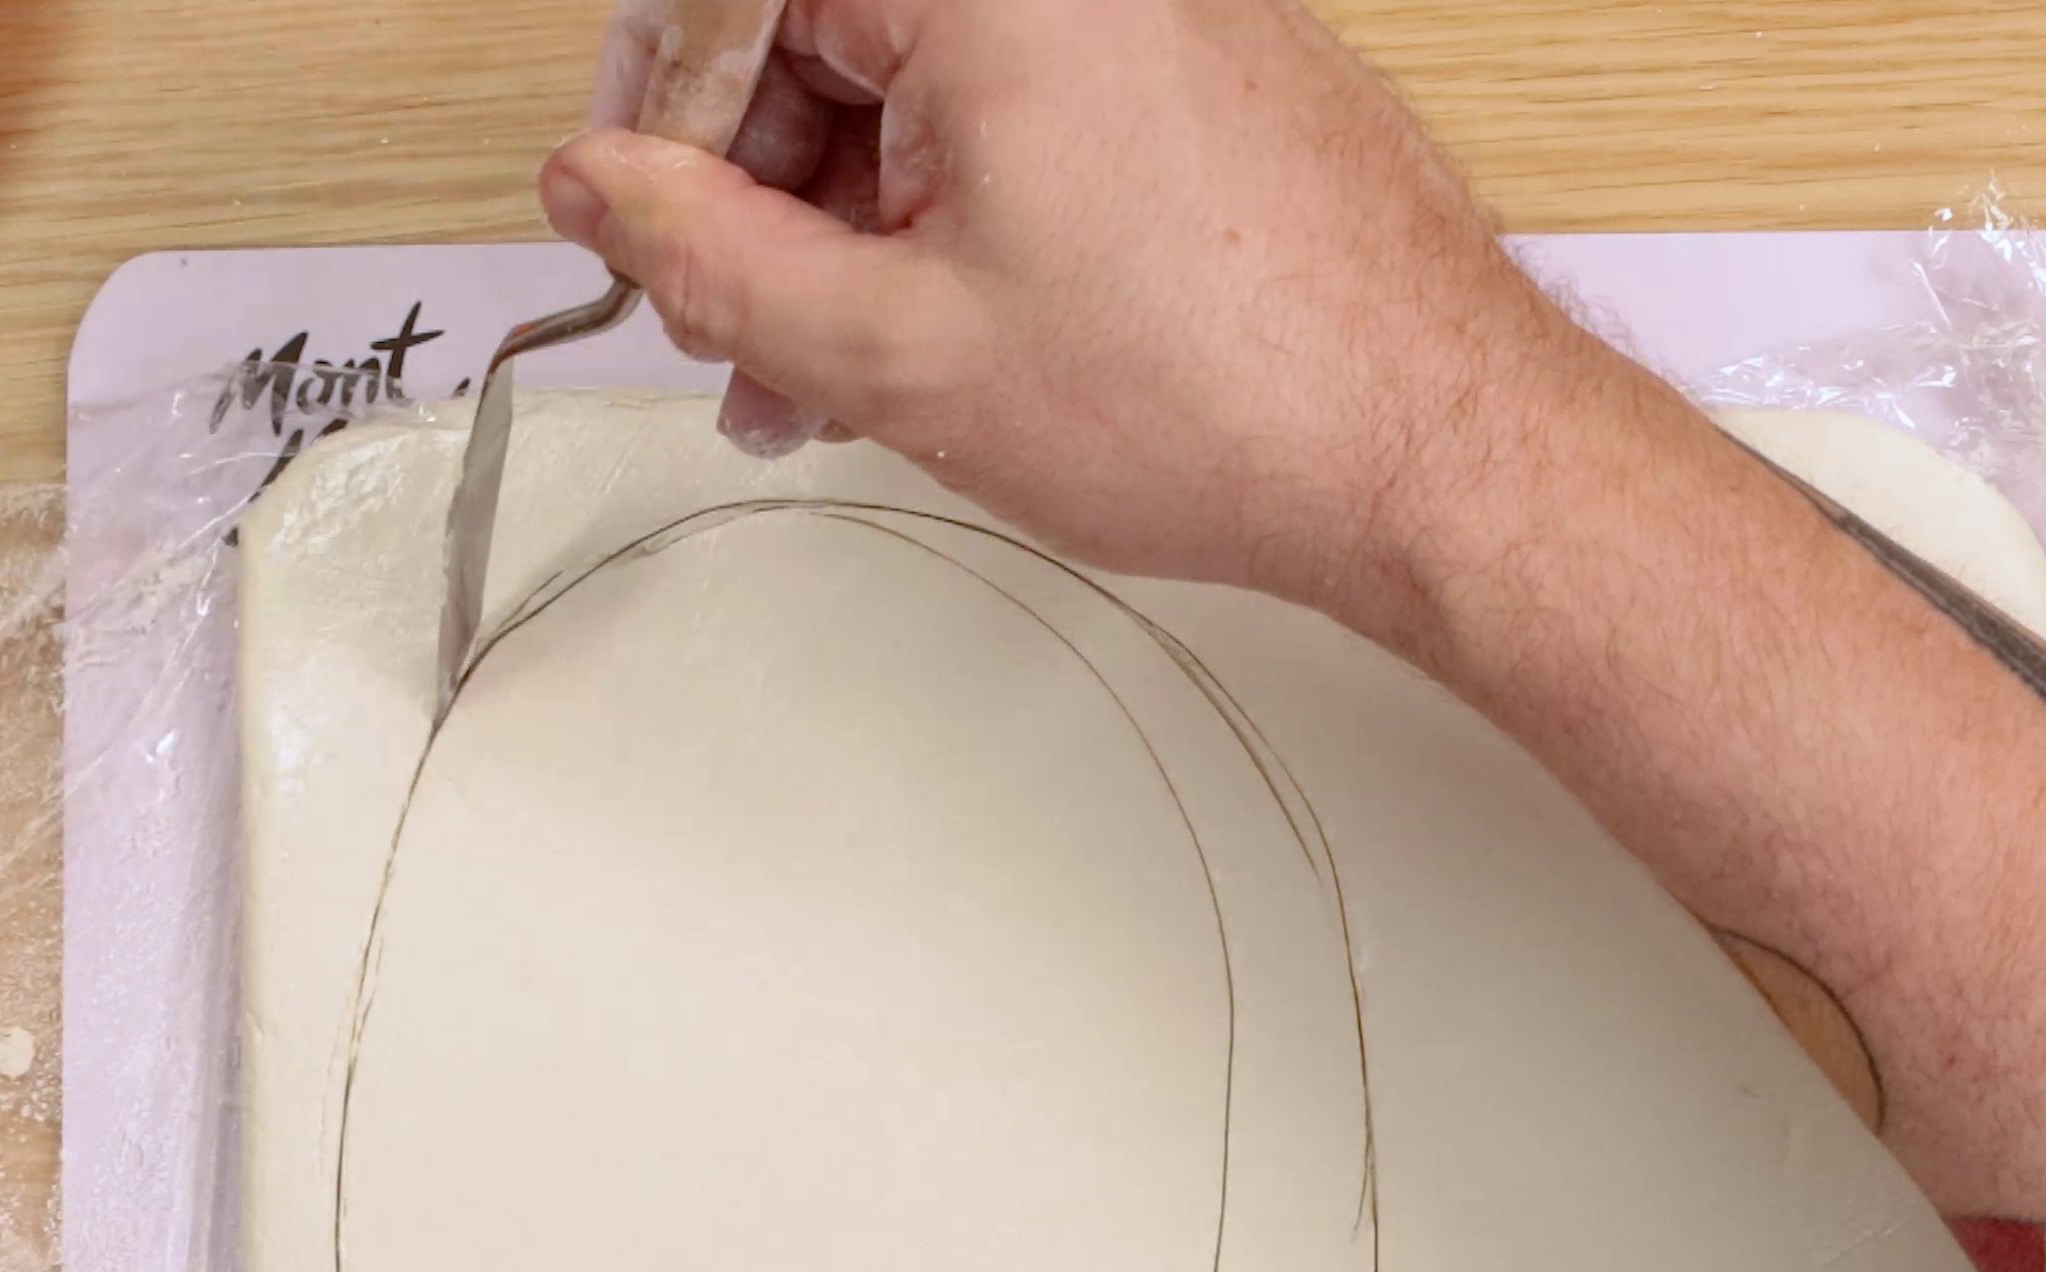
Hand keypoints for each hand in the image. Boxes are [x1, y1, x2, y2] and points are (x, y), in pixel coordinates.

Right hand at [543, 0, 1648, 640]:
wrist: (1442, 453)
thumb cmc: (1230, 398)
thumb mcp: (892, 348)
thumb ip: (705, 252)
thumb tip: (603, 187)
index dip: (663, 107)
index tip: (634, 210)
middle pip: (840, 28)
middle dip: (762, 184)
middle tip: (736, 331)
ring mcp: (1168, 15)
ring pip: (937, 86)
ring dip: (858, 222)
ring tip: (836, 378)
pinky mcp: (1222, 76)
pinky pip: (1040, 113)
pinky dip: (969, 213)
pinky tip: (949, 341)